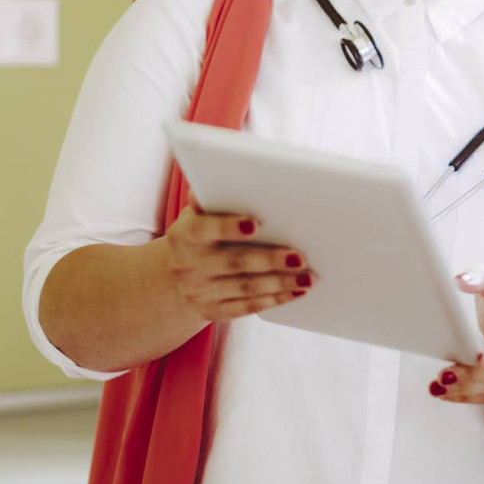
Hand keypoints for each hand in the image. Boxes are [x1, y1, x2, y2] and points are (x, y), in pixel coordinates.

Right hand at [164, 205, 315, 322]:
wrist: (175, 277)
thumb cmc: (200, 235)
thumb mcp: (197, 215)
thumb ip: (212, 199)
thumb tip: (231, 172)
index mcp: (184, 235)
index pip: (204, 230)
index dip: (229, 227)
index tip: (255, 224)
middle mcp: (188, 266)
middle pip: (233, 262)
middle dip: (270, 260)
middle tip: (300, 257)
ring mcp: (199, 292)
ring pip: (245, 288)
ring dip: (280, 283)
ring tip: (307, 277)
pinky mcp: (212, 311)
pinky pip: (247, 307)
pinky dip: (274, 300)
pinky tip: (295, 292)